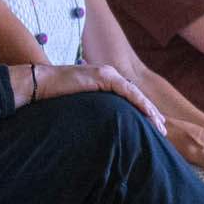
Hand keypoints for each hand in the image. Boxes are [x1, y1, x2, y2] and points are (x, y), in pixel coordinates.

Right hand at [30, 62, 170, 135]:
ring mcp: (107, 74)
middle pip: (136, 96)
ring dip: (149, 110)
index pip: (129, 97)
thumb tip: (100, 125)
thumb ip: (93, 108)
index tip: (153, 126)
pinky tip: (149, 114)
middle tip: (163, 130)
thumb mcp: (80, 104)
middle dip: (151, 113)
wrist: (40, 84)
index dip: (143, 112)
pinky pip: (127, 91)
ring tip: (160, 125)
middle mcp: (109, 75)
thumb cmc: (55, 97)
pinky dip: (139, 103)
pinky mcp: (103, 77)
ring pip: (136, 94)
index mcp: (104, 80)